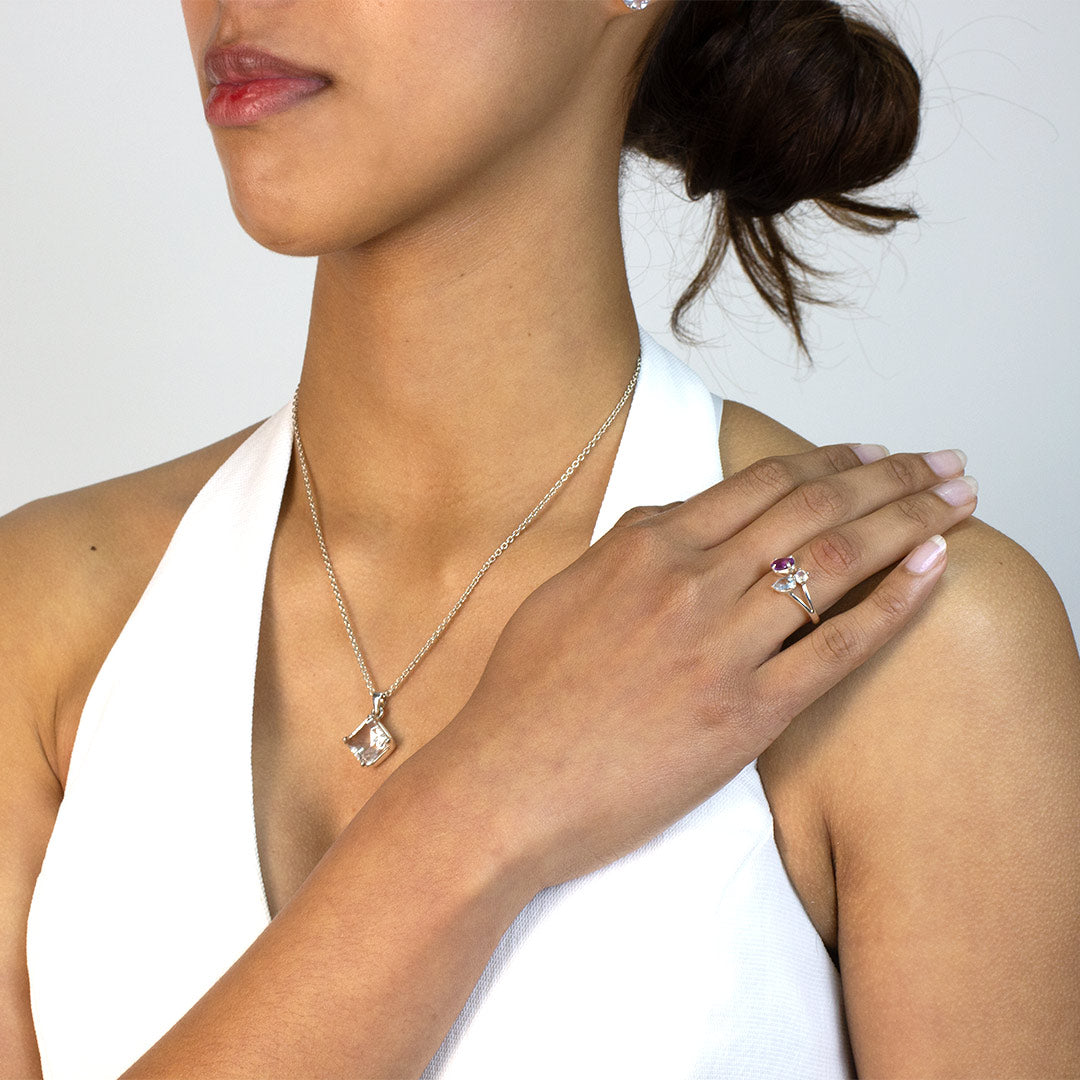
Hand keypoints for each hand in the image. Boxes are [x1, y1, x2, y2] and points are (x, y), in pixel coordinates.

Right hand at [407, 444, 976, 892]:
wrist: (506, 785)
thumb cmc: (525, 696)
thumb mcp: (565, 592)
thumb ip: (628, 545)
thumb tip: (678, 516)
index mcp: (646, 548)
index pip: (761, 483)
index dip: (829, 460)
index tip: (873, 453)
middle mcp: (691, 583)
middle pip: (814, 508)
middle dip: (891, 476)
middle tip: (942, 461)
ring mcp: (722, 647)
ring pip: (836, 563)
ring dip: (910, 522)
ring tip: (958, 502)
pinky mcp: (745, 714)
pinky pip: (836, 647)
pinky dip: (893, 603)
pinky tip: (932, 570)